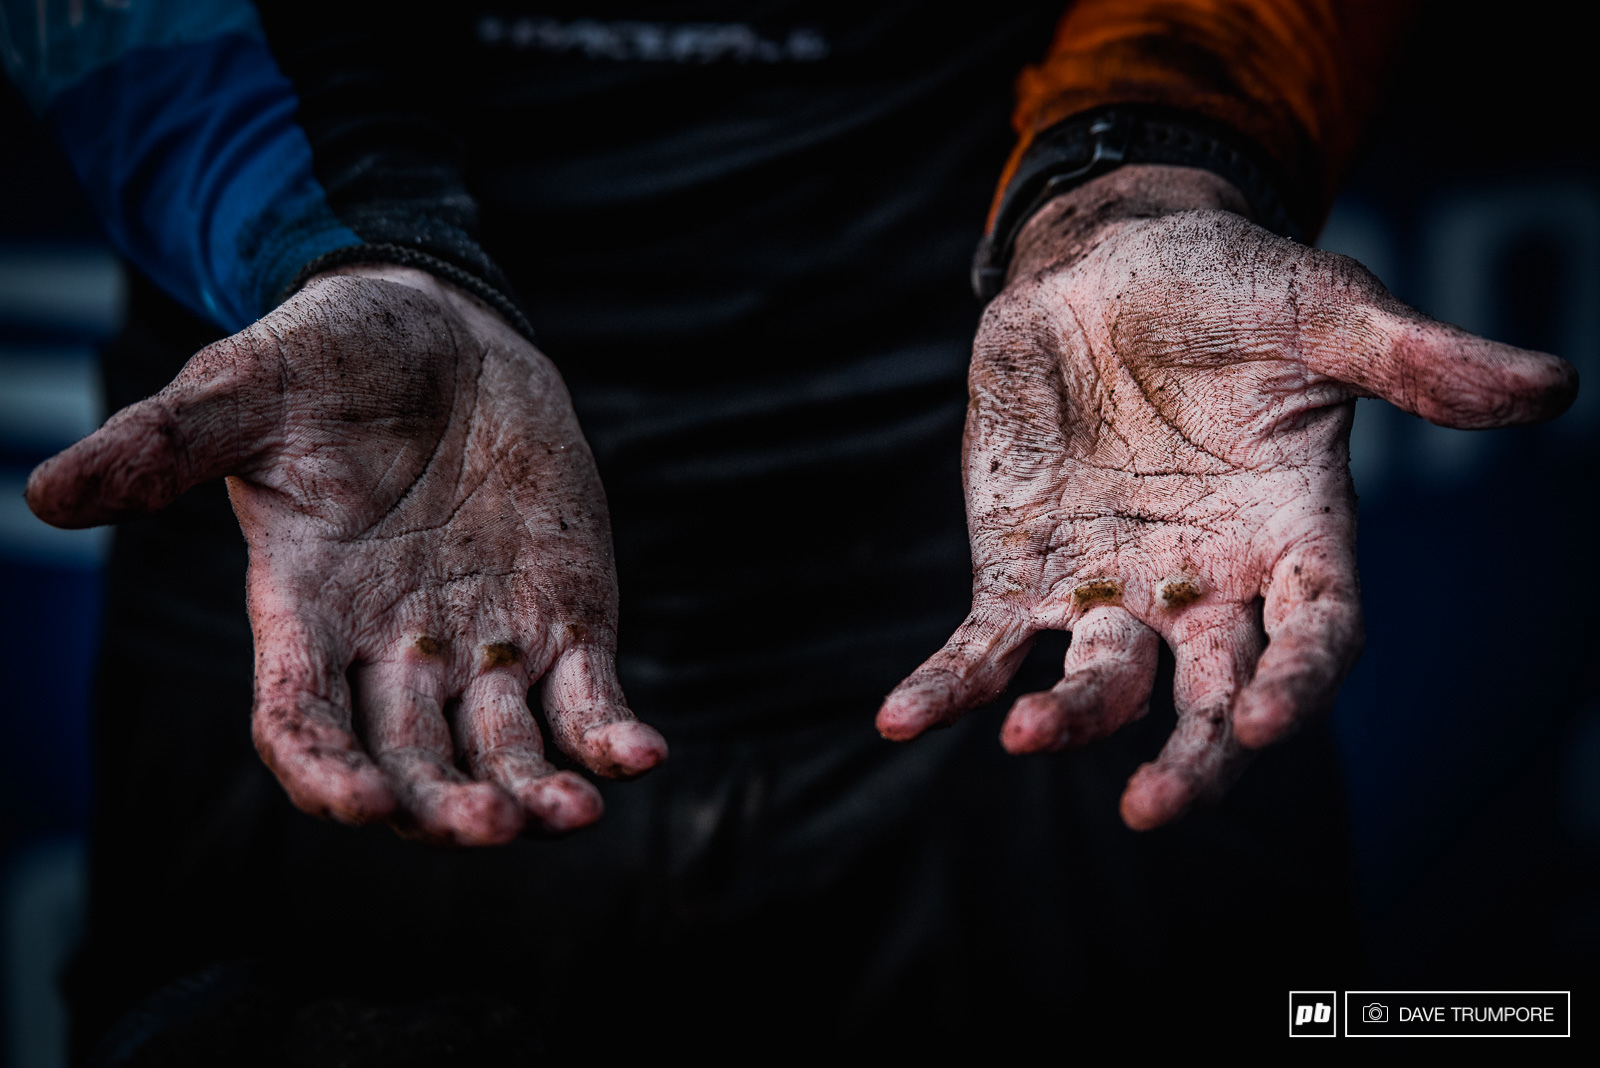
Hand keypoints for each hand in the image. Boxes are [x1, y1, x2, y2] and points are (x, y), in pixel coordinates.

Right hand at [27, 265, 666, 844]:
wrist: (437, 327)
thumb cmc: (325, 358)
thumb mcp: (240, 391)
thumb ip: (162, 446)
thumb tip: (46, 493)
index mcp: (307, 613)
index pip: (303, 724)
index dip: (323, 771)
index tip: (353, 800)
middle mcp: (394, 648)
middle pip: (411, 762)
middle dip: (443, 803)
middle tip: (486, 823)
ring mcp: (484, 640)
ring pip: (503, 749)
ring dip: (533, 791)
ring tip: (570, 814)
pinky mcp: (563, 616)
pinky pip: (587, 696)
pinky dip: (610, 733)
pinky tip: (642, 757)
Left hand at [878, 165, 1575, 829]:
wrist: (1107, 262)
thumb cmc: (1229, 284)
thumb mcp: (1323, 310)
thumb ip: (1416, 362)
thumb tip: (1553, 387)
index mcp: (1292, 537)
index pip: (1313, 636)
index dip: (1295, 683)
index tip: (1257, 715)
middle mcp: (1205, 584)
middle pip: (1207, 695)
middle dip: (1189, 756)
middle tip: (1155, 808)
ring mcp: (1111, 587)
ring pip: (1098, 680)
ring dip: (1066, 717)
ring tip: (1027, 734)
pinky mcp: (1022, 572)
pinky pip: (987, 645)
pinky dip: (949, 684)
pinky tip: (901, 719)